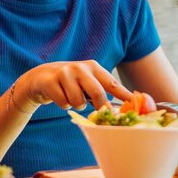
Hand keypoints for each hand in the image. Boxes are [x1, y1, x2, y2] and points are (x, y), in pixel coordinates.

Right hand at [16, 60, 132, 112]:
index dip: (125, 95)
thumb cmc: (71, 83)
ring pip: (78, 101)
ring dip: (77, 105)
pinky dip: (63, 104)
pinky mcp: (50, 81)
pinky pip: (64, 103)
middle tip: (97, 111)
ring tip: (72, 97)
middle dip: (99, 106)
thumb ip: (103, 91)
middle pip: (97, 93)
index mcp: (93, 67)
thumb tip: (121, 108)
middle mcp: (80, 67)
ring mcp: (64, 73)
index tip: (136, 104)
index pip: (112, 83)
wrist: (41, 77)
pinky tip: (60, 96)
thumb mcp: (87, 82)